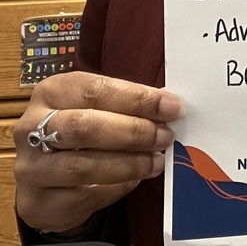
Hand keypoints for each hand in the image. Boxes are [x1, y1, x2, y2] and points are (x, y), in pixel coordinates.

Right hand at [14, 71, 182, 234]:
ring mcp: (31, 167)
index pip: (95, 90)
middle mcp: (32, 128)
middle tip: (164, 136)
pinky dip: (116, 187)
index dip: (137, 98)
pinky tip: (134, 179)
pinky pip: (84, 196)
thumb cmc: (76, 131)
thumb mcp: (94, 107)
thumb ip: (124, 104)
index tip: (170, 106)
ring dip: (129, 163)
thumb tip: (166, 105)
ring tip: (155, 160)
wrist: (44, 177)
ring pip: (83, 165)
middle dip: (133, 132)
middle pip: (86, 126)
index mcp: (51, 92)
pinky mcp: (36, 202)